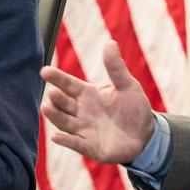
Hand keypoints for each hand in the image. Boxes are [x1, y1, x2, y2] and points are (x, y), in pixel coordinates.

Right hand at [40, 41, 154, 161]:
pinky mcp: (89, 146)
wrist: (145, 135)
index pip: (68, 84)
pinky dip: (66, 140)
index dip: (57, 78)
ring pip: (64, 122)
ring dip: (55, 116)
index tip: (45, 71)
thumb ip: (116, 67)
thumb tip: (110, 42)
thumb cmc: (134, 108)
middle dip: (56, 98)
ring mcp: (83, 129)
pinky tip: (56, 137)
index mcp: (87, 94)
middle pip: (63, 103)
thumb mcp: (127, 85)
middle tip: (53, 93)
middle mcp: (81, 111)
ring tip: (46, 108)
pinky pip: (75, 143)